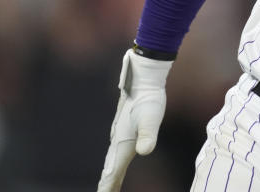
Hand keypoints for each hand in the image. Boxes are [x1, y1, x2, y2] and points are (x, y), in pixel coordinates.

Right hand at [97, 49, 172, 191]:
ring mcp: (120, 134)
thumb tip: (145, 151)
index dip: (108, 185)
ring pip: (113, 160)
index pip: (112, 170)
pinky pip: (119, 150)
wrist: (143, 79)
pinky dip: (116, 162)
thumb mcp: (151, 118)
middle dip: (108, 183)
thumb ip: (147, 135)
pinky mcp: (125, 128)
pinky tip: (119, 160)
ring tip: (109, 185)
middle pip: (111, 168)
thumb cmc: (148, 99)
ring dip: (111, 174)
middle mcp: (118, 140)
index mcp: (122, 143)